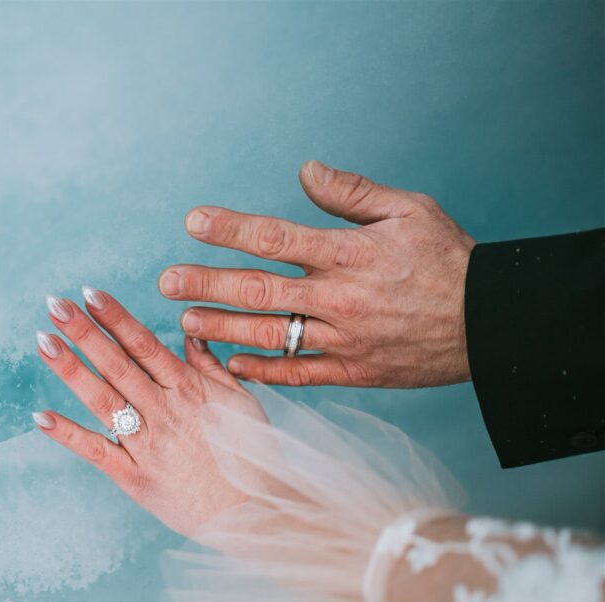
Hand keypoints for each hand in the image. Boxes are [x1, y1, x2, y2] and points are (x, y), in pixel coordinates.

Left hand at [33, 288, 264, 537]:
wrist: (255, 514)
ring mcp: (147, 445)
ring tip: (43, 341)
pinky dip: (68, 435)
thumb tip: (189, 334)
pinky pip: (97, 452)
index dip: (115, 318)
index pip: (145, 345)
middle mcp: (164, 412)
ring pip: (103, 399)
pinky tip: (41, 416)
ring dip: (71, 369)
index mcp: (188, 390)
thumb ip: (211, 367)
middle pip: (117, 364)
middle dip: (84, 332)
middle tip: (54, 304)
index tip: (90, 293)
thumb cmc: (252, 457)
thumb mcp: (241, 402)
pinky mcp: (135, 478)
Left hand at [159, 161, 475, 387]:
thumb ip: (352, 193)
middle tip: (166, 281)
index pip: (275, 238)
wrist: (492, 324)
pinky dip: (263, 369)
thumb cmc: (449, 260)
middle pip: (258, 290)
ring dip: (222, 327)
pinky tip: (230, 363)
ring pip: (269, 334)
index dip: (230, 230)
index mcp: (349, 253)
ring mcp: (344, 339)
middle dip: (206, 283)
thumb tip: (304, 172)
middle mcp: (340, 297)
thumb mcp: (410, 210)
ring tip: (185, 320)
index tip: (193, 223)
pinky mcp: (353, 372)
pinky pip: (298, 372)